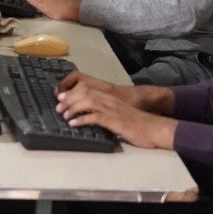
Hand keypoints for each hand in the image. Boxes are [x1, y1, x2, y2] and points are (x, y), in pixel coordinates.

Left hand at [54, 74, 175, 146]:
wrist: (153, 128)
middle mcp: (108, 99)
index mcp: (108, 95)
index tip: (60, 97)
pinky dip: (82, 119)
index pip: (85, 85)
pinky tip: (74, 124)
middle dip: (68, 99)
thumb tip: (85, 115)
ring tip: (64, 116)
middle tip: (59, 108)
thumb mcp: (117, 112)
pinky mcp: (114, 120)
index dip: (70, 90)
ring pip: (87, 101)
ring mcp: (112, 109)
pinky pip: (95, 117)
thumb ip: (103, 110)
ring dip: (72, 108)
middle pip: (83, 91)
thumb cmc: (135, 122)